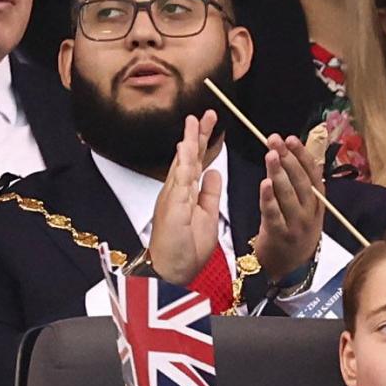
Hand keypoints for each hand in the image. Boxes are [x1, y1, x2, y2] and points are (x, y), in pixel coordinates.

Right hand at [147, 111, 221, 283]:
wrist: (171, 272)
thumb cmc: (186, 249)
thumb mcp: (206, 216)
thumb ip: (209, 193)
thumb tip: (214, 172)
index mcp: (186, 194)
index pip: (195, 162)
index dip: (202, 142)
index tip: (209, 124)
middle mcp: (177, 192)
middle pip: (188, 157)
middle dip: (197, 135)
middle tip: (206, 113)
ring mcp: (173, 198)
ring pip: (182, 164)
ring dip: (189, 142)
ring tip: (194, 121)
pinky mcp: (173, 207)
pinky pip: (179, 181)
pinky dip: (183, 163)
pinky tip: (186, 147)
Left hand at [253, 134, 323, 280]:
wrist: (288, 268)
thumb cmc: (293, 233)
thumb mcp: (305, 209)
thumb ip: (302, 186)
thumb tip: (298, 154)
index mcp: (317, 204)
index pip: (312, 174)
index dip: (302, 155)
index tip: (291, 139)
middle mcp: (310, 213)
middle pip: (300, 181)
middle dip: (288, 158)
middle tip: (275, 140)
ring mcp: (296, 225)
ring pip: (289, 195)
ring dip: (280, 173)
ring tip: (271, 155)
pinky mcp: (279, 236)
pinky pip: (274, 214)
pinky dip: (269, 199)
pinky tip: (264, 184)